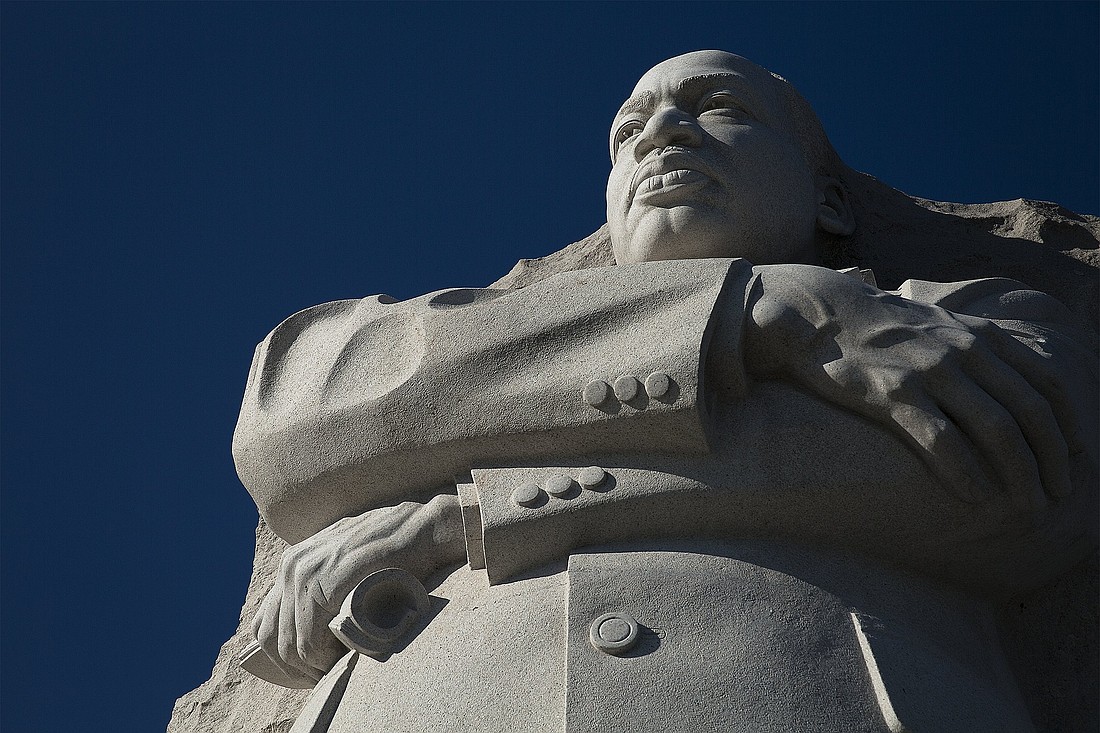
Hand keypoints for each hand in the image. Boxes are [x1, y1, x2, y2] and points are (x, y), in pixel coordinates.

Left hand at [251, 493, 464, 685]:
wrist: (423, 529)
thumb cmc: (394, 552)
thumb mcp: (348, 565)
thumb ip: (326, 586)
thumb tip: (316, 626)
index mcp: (293, 562)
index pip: (265, 623)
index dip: (283, 655)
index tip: (312, 668)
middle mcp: (292, 566)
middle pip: (270, 637)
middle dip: (294, 667)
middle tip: (323, 677)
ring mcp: (305, 573)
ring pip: (290, 644)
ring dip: (312, 668)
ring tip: (336, 672)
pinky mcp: (325, 584)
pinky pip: (309, 640)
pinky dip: (322, 660)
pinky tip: (341, 661)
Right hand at [743, 264, 1077, 509]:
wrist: (820, 312)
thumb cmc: (878, 327)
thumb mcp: (939, 325)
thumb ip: (975, 348)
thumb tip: (1007, 384)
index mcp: (980, 335)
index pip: (1046, 381)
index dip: (1068, 425)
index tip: (1074, 458)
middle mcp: (964, 349)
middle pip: (1029, 411)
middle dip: (1052, 460)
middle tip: (1058, 496)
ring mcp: (929, 370)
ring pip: (996, 429)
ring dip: (1020, 475)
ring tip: (1029, 508)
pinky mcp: (892, 392)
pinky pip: (942, 440)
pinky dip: (966, 473)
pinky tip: (977, 498)